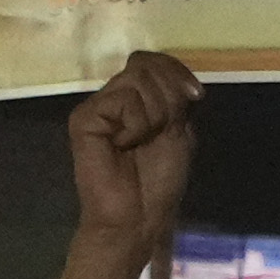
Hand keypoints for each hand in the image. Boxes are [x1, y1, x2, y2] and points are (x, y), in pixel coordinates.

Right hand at [34, 51, 204, 278]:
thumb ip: (176, 99)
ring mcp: (98, 106)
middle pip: (148, 66)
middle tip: (162, 132)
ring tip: (140, 142)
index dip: (177, 71)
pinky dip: (136, 124)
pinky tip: (123, 146)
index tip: (195, 98)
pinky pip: (123, 101)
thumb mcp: (180, 132)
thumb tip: (176, 73)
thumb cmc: (159, 182)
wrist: (137, 218)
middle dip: (169, 99)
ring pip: (137, 80)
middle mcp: (115, 96)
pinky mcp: (84, 118)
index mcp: (137, 99)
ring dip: (154, 115)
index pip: (154, 60)